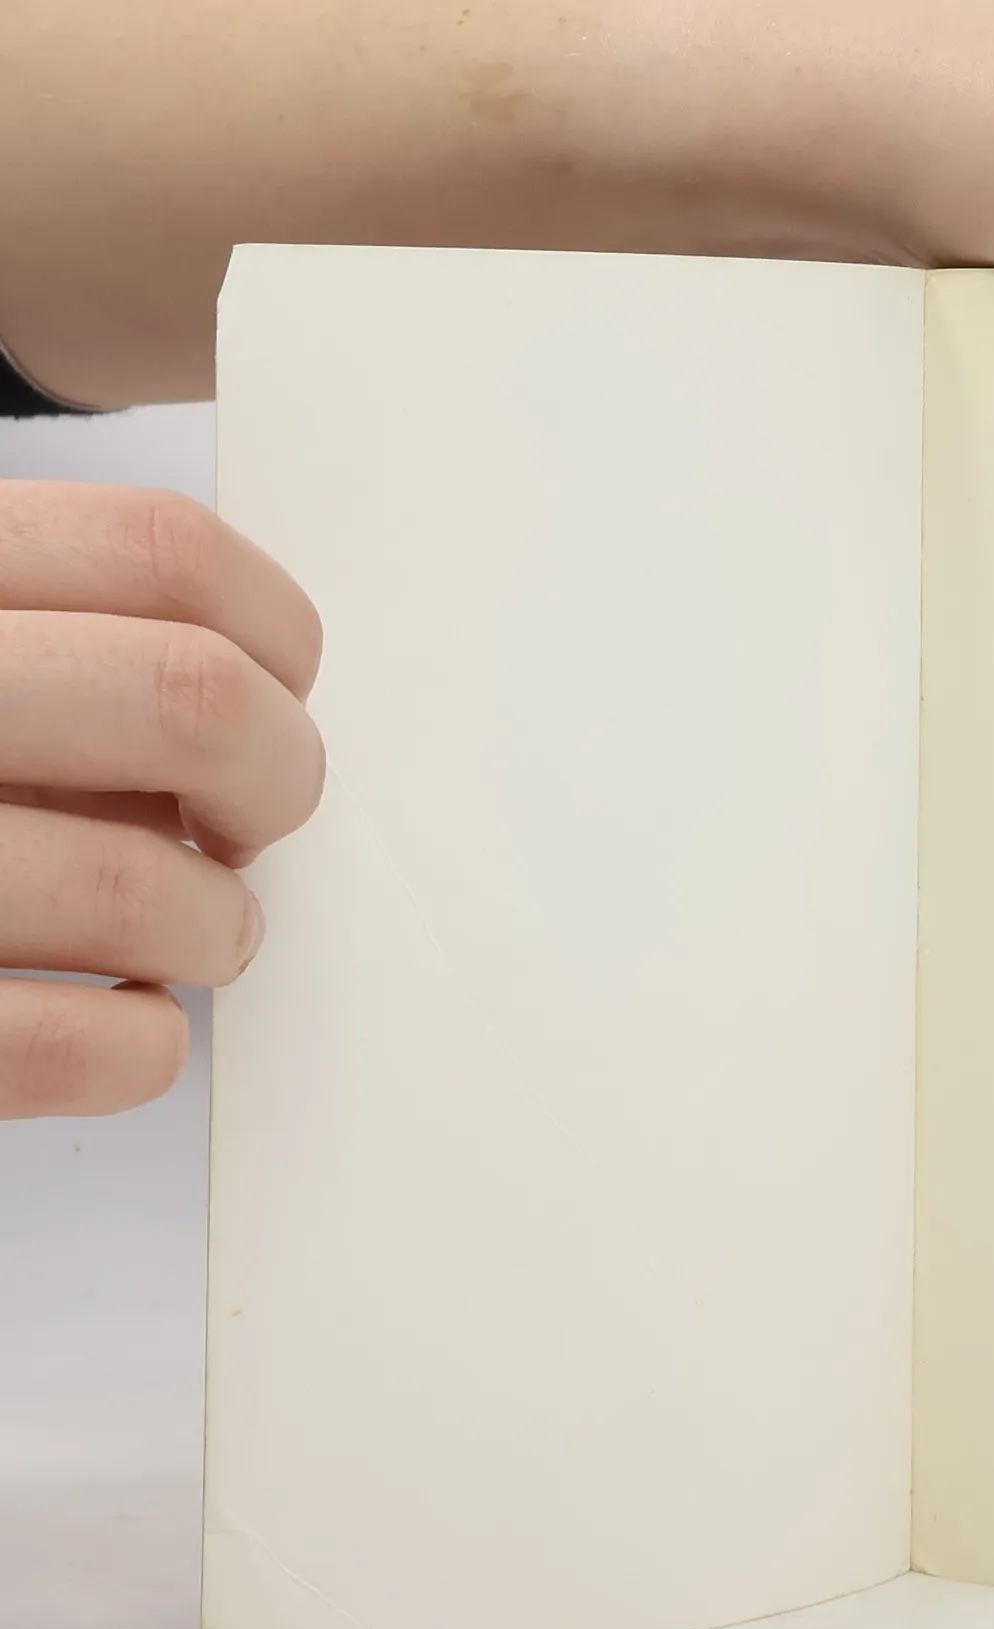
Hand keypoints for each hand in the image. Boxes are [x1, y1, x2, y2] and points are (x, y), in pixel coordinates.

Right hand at [0, 483, 323, 1117]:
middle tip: (244, 829)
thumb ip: (53, 638)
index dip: (272, 638)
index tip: (271, 698)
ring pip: (144, 887)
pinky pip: (69, 1047)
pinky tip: (122, 1023)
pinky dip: (140, 1048)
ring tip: (190, 936)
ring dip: (215, 929)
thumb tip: (253, 705)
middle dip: (277, 780)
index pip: (164, 552)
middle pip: (193, 698)